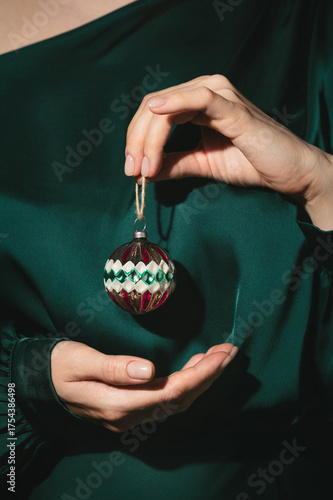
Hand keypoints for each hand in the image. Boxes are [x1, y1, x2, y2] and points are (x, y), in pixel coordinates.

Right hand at [51, 340, 237, 431]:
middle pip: (179, 399)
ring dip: (200, 380)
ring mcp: (130, 416)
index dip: (200, 375)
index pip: (171, 392)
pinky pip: (166, 400)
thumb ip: (113, 368)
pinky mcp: (130, 410)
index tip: (221, 356)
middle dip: (209, 376)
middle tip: (229, 352)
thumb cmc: (59, 367)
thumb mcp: (80, 361)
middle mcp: (129, 416)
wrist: (41, 384)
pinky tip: (194, 368)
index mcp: (118, 404)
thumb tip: (148, 371)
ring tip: (218, 356)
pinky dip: (186, 384)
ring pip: (175, 401)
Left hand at [125, 75, 332, 229]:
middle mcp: (205, 91)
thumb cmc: (249, 162)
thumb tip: (142, 171)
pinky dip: (176, 102)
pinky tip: (157, 111)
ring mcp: (220, 96)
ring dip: (149, 135)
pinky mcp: (234, 108)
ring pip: (168, 105)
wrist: (287, 172)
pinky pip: (200, 97)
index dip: (136, 140)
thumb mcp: (201, 164)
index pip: (153, 114)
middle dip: (137, 140)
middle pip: (154, 107)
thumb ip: (173, 164)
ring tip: (144, 165)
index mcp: (195, 103)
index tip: (132, 170)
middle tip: (133, 171)